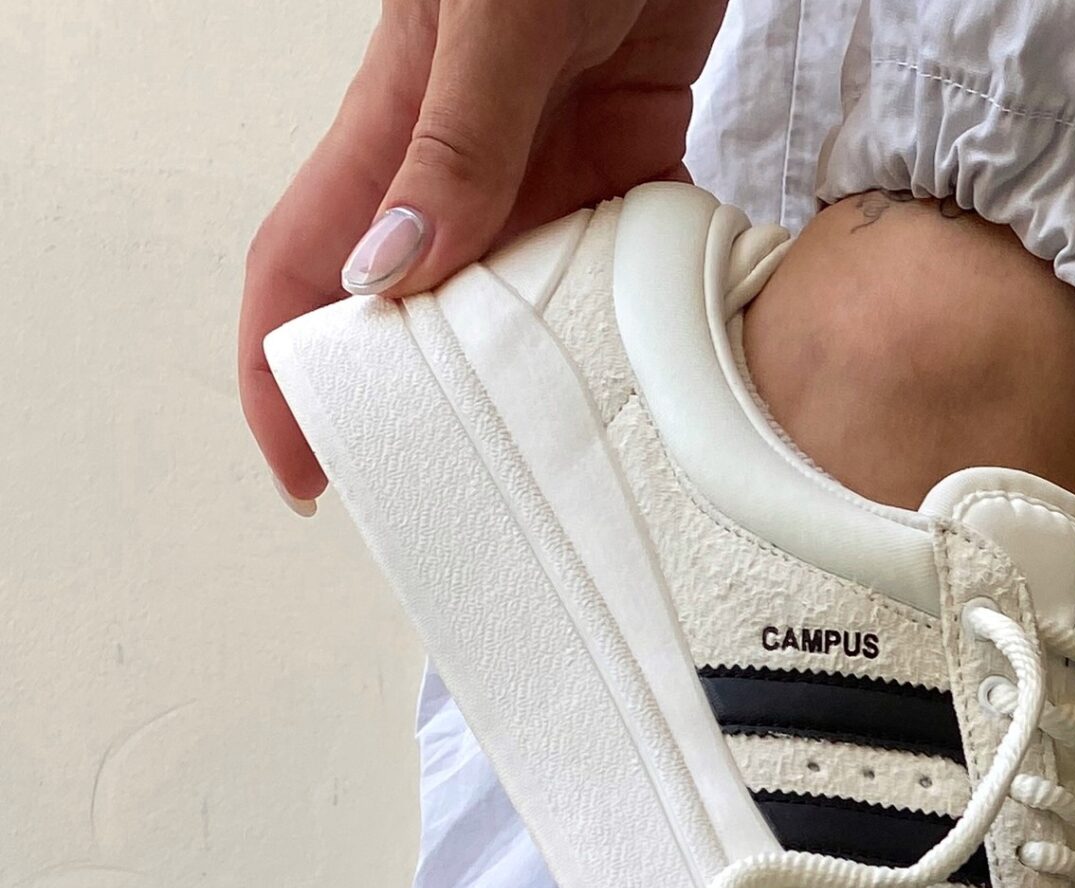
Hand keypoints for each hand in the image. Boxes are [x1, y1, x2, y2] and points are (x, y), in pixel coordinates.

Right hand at [241, 0, 722, 503]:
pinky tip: (652, 391)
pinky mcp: (634, 144)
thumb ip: (454, 140)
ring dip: (532, 390)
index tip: (305, 471)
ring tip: (551, 489)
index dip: (287, 372)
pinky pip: (622, 258)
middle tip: (448, 516)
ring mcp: (550, 158)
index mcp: (397, 122)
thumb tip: (394, 275)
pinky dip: (632, 322)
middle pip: (416, 311)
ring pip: (523, 303)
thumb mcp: (492, 16)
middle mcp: (466, 158)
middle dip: (414, 412)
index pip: (310, 266)